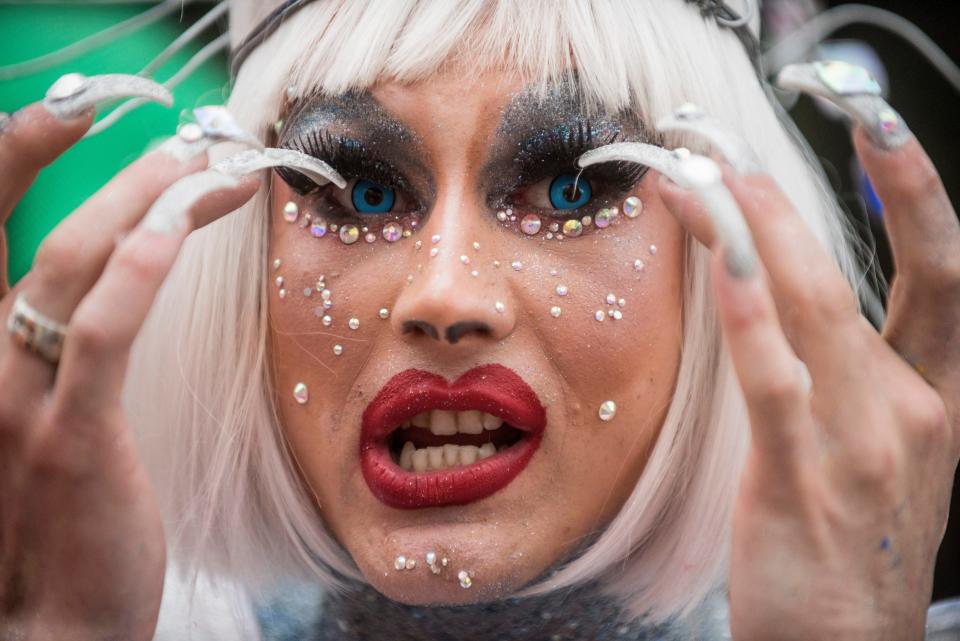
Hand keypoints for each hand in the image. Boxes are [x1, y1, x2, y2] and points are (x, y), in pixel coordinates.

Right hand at [0, 103, 257, 639]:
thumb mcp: (38, 422)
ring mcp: (15, 400)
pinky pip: (100, 335)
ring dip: (147, 202)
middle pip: (39, 232)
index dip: (17, 156)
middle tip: (183, 140)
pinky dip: (138, 271)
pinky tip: (180, 226)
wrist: (47, 626)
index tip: (78, 113)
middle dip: (111, 170)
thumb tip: (114, 279)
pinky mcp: (68, 439)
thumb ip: (56, 352)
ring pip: (74, 264)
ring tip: (210, 171)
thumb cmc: (54, 520)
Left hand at [660, 125, 959, 638]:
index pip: (942, 271)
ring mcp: (863, 441)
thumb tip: (788, 293)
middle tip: (731, 149)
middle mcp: (913, 407)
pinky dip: (747, 311)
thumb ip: (854, 374)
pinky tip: (719, 260)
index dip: (917, 192)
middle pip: (856, 273)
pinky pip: (776, 377)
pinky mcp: (803, 477)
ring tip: (699, 183)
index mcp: (939, 394)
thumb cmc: (854, 544)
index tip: (877, 126)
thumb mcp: (881, 450)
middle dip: (794, 200)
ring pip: (812, 307)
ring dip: (753, 233)